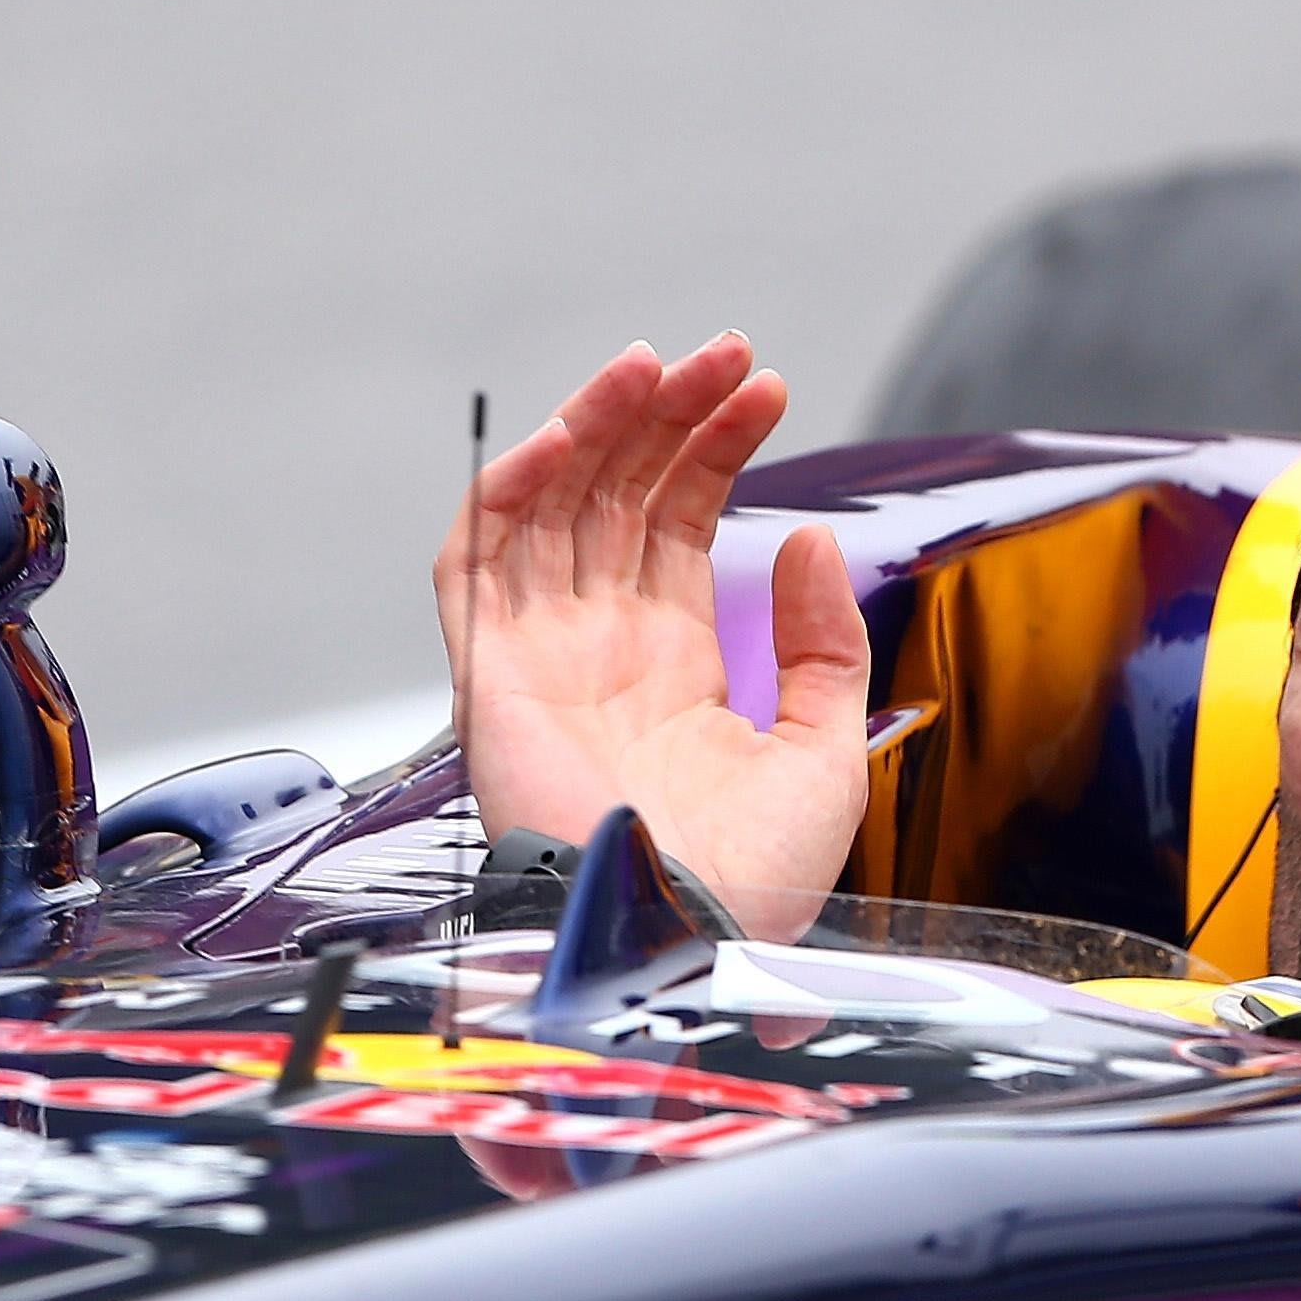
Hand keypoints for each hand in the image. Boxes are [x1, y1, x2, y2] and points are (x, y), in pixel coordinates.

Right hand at [434, 333, 870, 940]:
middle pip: (616, 495)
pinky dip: (510, 491)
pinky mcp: (489, 678)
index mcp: (669, 663)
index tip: (767, 386)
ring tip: (660, 365)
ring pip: (550, 506)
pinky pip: (475, 563)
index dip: (714, 447)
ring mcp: (539, 657)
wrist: (692, 949)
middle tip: (726, 352)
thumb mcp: (824, 750)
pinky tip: (571, 437)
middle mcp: (598, 648)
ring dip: (598, 425)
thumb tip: (804, 539)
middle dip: (665, 414)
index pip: (677, 520)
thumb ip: (821, 645)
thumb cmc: (755, 884)